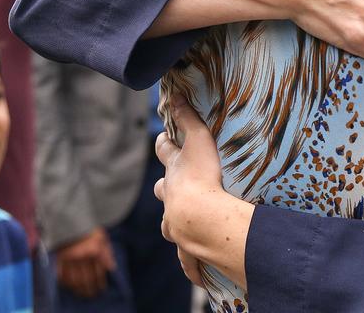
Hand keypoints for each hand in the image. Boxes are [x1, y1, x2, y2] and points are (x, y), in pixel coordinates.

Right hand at [54, 227, 115, 298]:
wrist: (70, 219)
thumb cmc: (88, 228)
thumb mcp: (102, 237)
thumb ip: (107, 253)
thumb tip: (112, 268)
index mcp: (95, 250)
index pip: (99, 273)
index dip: (100, 283)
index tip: (101, 289)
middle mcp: (83, 256)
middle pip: (87, 279)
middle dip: (90, 289)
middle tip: (91, 294)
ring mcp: (70, 258)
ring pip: (75, 279)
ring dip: (78, 288)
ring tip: (81, 292)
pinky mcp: (59, 257)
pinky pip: (62, 274)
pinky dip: (65, 282)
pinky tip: (69, 285)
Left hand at [154, 98, 250, 287]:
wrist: (200, 219)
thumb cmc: (202, 177)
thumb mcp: (198, 141)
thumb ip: (189, 118)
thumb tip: (174, 93)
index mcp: (173, 172)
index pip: (164, 152)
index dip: (163, 143)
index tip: (163, 139)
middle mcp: (169, 197)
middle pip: (161, 188)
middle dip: (165, 185)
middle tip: (173, 184)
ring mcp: (174, 222)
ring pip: (168, 221)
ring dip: (173, 220)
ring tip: (184, 221)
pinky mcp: (185, 245)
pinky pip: (185, 256)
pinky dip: (189, 261)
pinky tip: (195, 271)